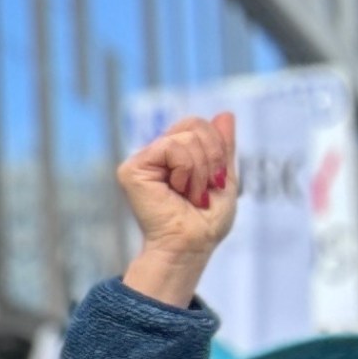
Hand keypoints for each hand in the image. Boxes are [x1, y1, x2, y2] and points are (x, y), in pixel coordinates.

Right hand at [117, 111, 236, 309]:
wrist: (191, 244)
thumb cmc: (205, 221)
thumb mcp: (224, 177)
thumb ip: (223, 147)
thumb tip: (225, 114)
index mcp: (174, 156)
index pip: (197, 125)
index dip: (216, 147)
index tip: (215, 181)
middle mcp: (155, 155)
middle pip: (192, 124)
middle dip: (211, 157)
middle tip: (203, 188)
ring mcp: (142, 161)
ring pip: (185, 138)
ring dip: (200, 170)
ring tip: (190, 194)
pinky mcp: (132, 169)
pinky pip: (171, 148)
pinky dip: (186, 170)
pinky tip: (176, 190)